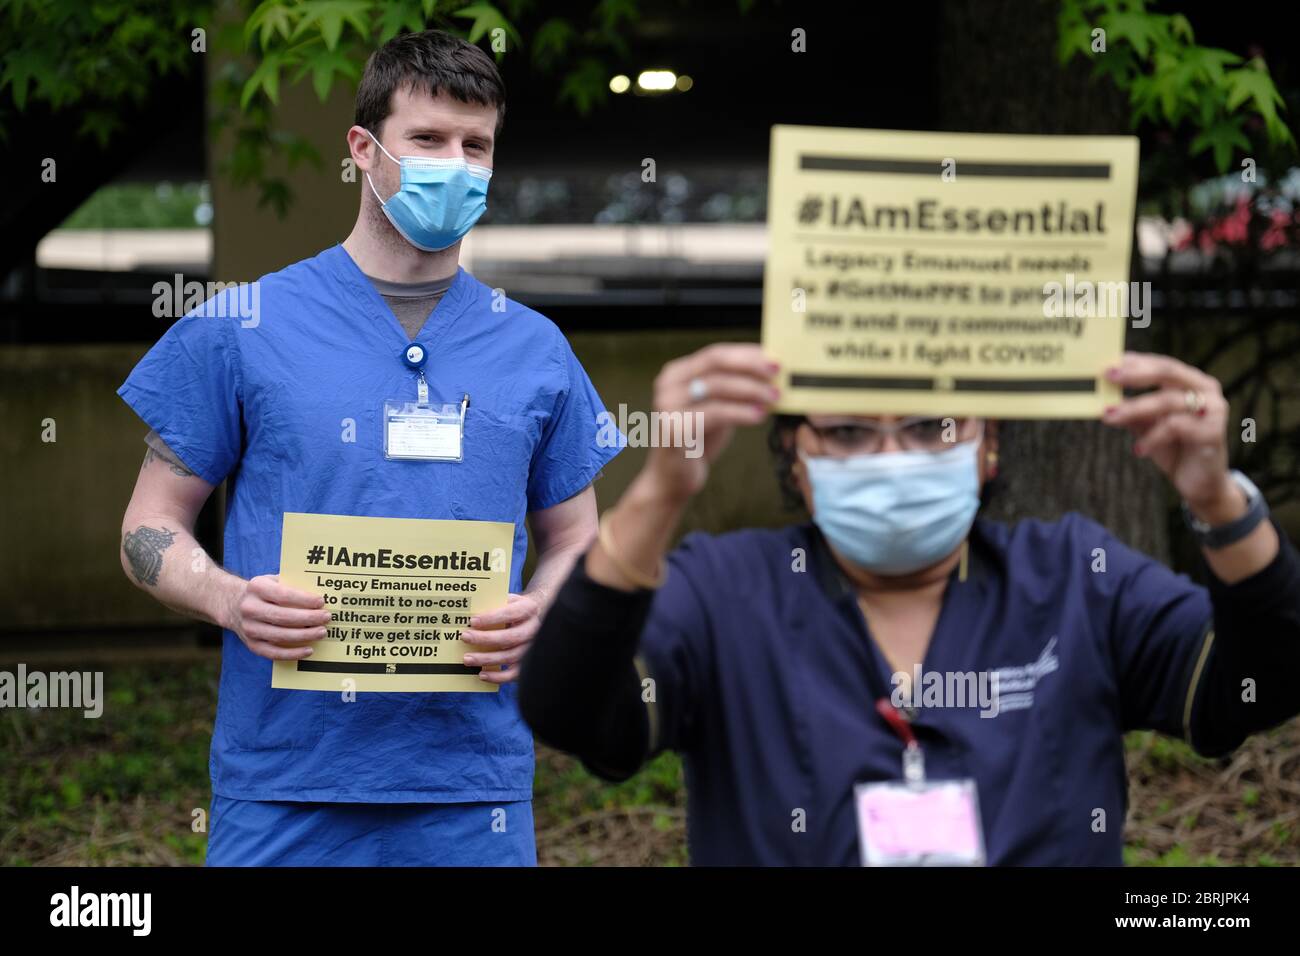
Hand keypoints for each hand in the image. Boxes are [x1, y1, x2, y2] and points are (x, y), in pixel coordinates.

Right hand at [226, 574, 329, 660]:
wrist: (234, 605)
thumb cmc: (264, 592)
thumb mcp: (273, 580)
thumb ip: (292, 584)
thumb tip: (320, 595)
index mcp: (256, 587)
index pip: (283, 595)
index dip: (303, 599)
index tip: (321, 602)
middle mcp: (249, 608)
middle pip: (283, 617)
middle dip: (308, 618)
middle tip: (326, 618)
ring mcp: (249, 628)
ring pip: (280, 636)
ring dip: (304, 636)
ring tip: (322, 632)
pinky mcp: (252, 645)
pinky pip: (274, 653)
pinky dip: (293, 654)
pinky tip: (309, 650)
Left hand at [459, 592, 540, 683]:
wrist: (537, 616)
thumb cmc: (515, 608)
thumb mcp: (509, 599)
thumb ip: (495, 604)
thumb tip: (469, 611)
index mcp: (528, 609)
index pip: (510, 614)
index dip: (492, 618)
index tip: (473, 621)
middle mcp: (534, 629)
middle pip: (510, 637)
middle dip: (485, 639)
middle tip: (465, 637)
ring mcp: (532, 647)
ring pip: (511, 656)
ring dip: (487, 659)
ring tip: (467, 659)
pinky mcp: (528, 663)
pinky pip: (514, 674)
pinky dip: (498, 677)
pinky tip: (482, 675)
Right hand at [643, 343, 780, 502]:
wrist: (672, 478)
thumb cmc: (699, 441)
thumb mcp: (718, 408)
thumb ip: (734, 390)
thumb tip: (771, 376)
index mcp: (677, 373)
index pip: (716, 353)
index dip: (747, 354)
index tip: (774, 358)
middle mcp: (668, 384)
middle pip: (715, 363)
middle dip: (750, 366)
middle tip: (777, 372)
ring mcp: (667, 405)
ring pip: (717, 386)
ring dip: (751, 389)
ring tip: (774, 397)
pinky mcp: (674, 427)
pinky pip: (715, 413)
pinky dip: (741, 412)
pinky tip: (760, 416)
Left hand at [1101, 352, 1241, 521]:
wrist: (1199, 483)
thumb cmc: (1173, 448)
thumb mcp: (1147, 425)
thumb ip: (1131, 409)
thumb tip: (1102, 395)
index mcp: (1192, 383)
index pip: (1162, 364)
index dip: (1137, 362)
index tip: (1110, 363)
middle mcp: (1206, 391)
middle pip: (1169, 372)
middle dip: (1136, 374)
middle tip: (1109, 377)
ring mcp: (1213, 409)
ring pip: (1167, 400)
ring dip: (1134, 408)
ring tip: (1109, 418)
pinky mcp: (1213, 432)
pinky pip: (1175, 427)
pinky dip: (1152, 437)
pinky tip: (1138, 450)